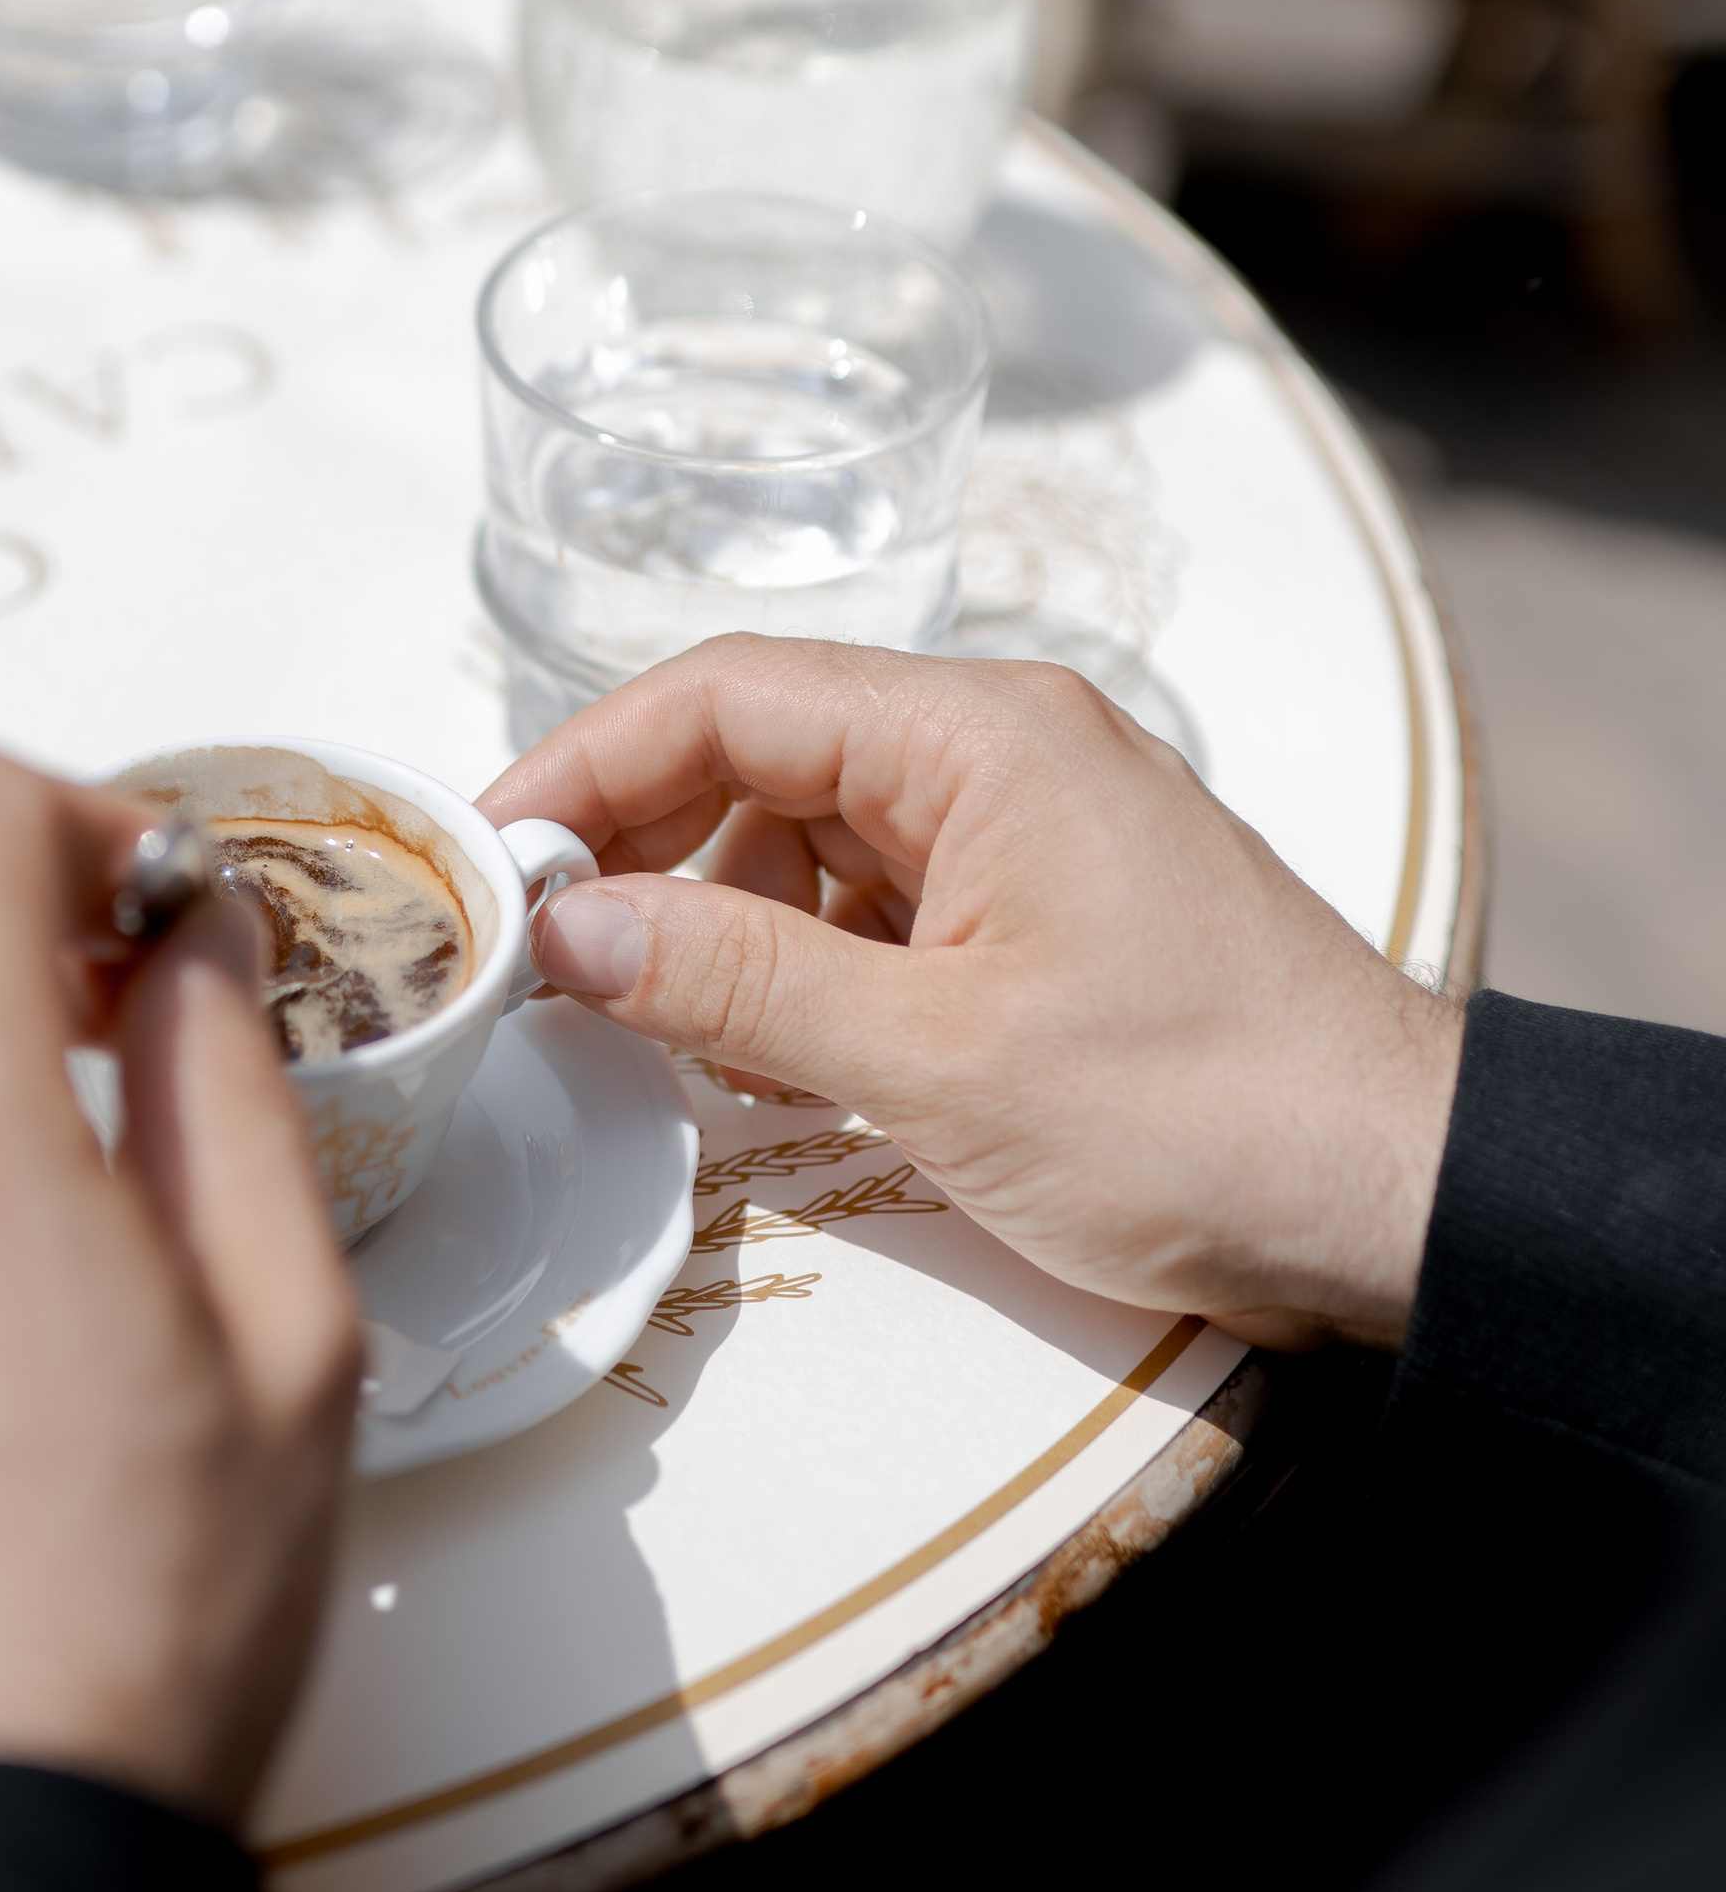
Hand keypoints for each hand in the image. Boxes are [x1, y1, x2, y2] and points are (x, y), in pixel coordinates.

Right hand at [481, 640, 1463, 1352]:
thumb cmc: (1205, 1116)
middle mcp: (1003, 747)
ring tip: (673, 1034)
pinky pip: (879, 897)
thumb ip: (735, 983)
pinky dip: (804, 963)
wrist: (1402, 1200)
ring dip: (722, 920)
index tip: (489, 860)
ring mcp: (1031, 826)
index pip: (727, 691)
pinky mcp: (1048, 906)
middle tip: (544, 956)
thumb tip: (568, 931)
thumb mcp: (934, 1060)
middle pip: (760, 750)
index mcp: (981, 735)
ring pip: (810, 830)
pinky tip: (772, 1057)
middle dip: (643, 849)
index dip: (586, 766)